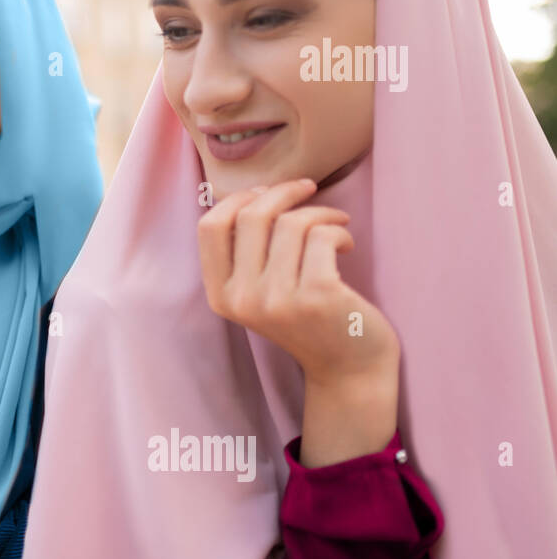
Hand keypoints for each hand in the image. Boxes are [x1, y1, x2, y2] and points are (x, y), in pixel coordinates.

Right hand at [197, 178, 399, 465]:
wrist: (348, 369)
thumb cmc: (308, 320)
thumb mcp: (260, 293)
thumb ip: (246, 255)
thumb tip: (255, 193)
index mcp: (221, 296)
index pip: (210, 227)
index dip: (238, 198)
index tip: (267, 192)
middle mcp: (243, 299)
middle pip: (252, 215)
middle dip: (283, 191)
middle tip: (308, 189)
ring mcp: (278, 299)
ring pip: (292, 222)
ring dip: (321, 213)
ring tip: (336, 225)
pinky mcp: (316, 295)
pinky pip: (323, 235)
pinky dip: (340, 231)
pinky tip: (347, 245)